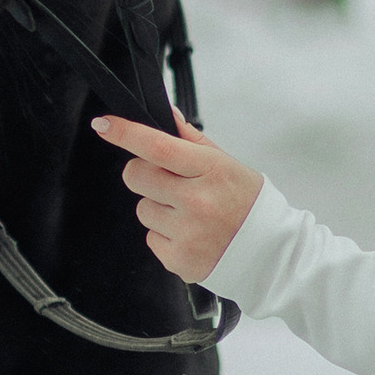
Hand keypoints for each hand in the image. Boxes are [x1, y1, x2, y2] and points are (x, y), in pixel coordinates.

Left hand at [93, 108, 261, 281]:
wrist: (271, 253)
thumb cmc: (248, 204)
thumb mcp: (227, 164)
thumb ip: (192, 140)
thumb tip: (167, 115)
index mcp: (210, 170)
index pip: (157, 145)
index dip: (125, 133)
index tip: (103, 125)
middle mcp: (197, 201)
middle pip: (137, 176)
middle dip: (143, 174)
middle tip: (168, 182)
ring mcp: (187, 233)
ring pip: (142, 209)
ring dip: (158, 209)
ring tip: (189, 215)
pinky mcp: (179, 259)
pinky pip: (151, 238)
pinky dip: (166, 236)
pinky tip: (191, 235)